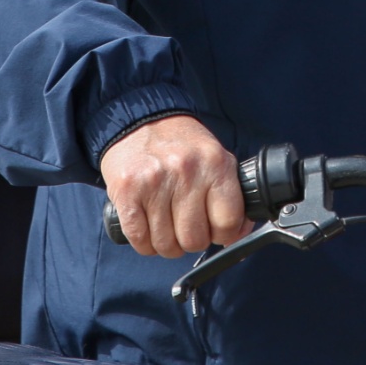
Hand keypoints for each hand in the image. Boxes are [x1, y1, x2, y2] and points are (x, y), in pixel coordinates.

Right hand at [99, 114, 248, 257]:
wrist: (141, 119)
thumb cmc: (181, 145)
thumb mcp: (216, 158)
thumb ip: (230, 194)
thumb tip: (238, 232)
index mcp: (216, 164)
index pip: (228, 221)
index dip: (224, 235)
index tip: (217, 232)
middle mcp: (187, 172)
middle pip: (194, 239)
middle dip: (192, 242)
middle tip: (187, 228)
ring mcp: (154, 182)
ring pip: (166, 244)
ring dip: (166, 244)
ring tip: (166, 227)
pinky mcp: (127, 191)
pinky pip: (139, 239)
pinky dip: (144, 243)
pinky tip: (147, 228)